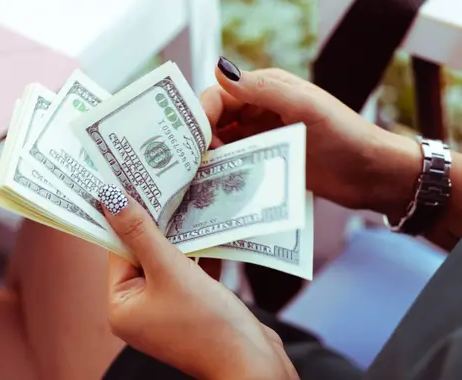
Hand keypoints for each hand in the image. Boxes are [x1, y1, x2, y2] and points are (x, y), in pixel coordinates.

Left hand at [99, 185, 297, 379]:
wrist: (254, 365)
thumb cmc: (208, 324)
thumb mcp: (170, 271)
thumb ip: (142, 233)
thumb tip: (110, 198)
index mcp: (121, 306)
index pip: (117, 250)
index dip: (127, 216)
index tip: (133, 181)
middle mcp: (138, 310)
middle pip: (142, 253)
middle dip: (156, 222)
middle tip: (163, 183)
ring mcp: (166, 310)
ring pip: (167, 260)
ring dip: (179, 235)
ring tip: (187, 197)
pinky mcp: (191, 307)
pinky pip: (187, 272)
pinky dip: (196, 252)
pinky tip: (207, 225)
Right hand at [206, 58, 421, 220]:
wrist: (370, 174)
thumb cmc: (344, 135)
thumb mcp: (303, 107)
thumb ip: (262, 89)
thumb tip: (220, 69)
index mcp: (266, 89)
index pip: (220, 93)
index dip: (202, 112)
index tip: (197, 137)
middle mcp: (259, 111)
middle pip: (215, 119)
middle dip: (201, 136)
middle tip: (195, 160)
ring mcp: (261, 138)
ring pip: (221, 142)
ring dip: (210, 155)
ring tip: (203, 175)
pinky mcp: (265, 162)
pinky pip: (234, 163)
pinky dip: (222, 170)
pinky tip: (216, 183)